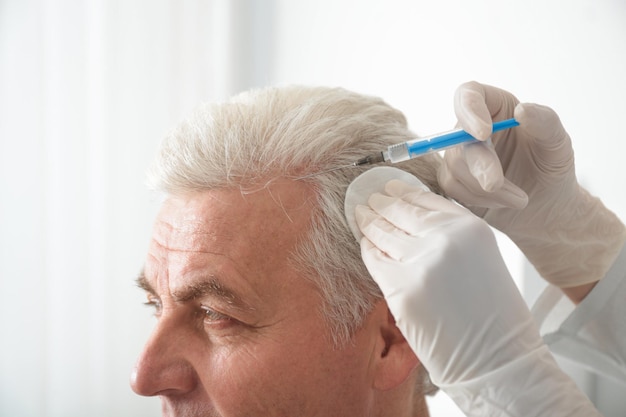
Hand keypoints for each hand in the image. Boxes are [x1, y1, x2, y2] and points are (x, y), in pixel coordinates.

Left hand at [354, 173, 599, 415]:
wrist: (499, 360)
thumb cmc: (495, 316)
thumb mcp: (483, 259)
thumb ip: (453, 237)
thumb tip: (415, 221)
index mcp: (471, 228)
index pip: (426, 199)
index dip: (403, 192)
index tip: (389, 188)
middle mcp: (445, 240)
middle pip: (401, 212)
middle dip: (380, 203)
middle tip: (368, 198)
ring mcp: (421, 264)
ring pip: (384, 234)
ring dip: (369, 222)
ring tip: (360, 214)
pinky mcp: (401, 291)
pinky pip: (375, 262)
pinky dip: (368, 250)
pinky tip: (365, 244)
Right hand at [439, 81, 625, 293]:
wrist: (545, 208)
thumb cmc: (551, 169)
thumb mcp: (557, 144)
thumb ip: (545, 122)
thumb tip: (522, 110)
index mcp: (496, 107)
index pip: (469, 94)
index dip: (469, 111)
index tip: (483, 133)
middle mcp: (471, 128)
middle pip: (458, 138)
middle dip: (479, 164)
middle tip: (496, 184)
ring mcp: (459, 155)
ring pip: (454, 167)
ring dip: (485, 188)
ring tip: (519, 199)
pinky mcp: (453, 180)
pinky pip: (452, 188)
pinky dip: (479, 199)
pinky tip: (502, 202)